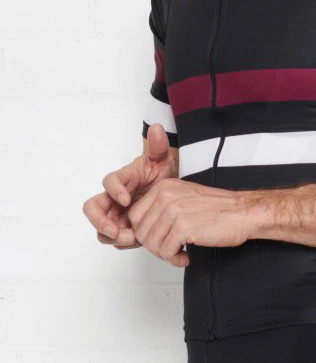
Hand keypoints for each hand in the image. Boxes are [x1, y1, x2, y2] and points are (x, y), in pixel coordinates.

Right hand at [82, 123, 175, 249]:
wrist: (168, 188)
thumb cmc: (160, 170)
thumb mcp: (162, 158)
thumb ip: (158, 145)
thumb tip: (156, 128)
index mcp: (121, 179)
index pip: (108, 182)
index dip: (114, 191)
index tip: (127, 200)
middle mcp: (113, 197)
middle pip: (92, 209)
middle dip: (101, 221)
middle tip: (117, 231)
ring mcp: (116, 214)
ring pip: (101, 229)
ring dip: (113, 236)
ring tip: (133, 238)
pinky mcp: (123, 228)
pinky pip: (115, 239)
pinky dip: (125, 243)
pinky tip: (140, 242)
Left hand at [128, 178, 259, 266]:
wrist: (242, 212)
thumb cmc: (218, 208)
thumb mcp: (184, 197)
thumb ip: (162, 208)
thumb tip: (143, 229)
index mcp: (164, 187)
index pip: (135, 216)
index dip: (144, 232)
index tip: (158, 238)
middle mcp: (166, 196)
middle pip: (140, 231)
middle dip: (153, 246)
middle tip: (169, 249)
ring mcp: (174, 211)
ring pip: (151, 244)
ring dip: (164, 254)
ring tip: (179, 253)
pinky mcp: (183, 227)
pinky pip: (165, 252)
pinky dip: (174, 259)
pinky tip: (186, 256)